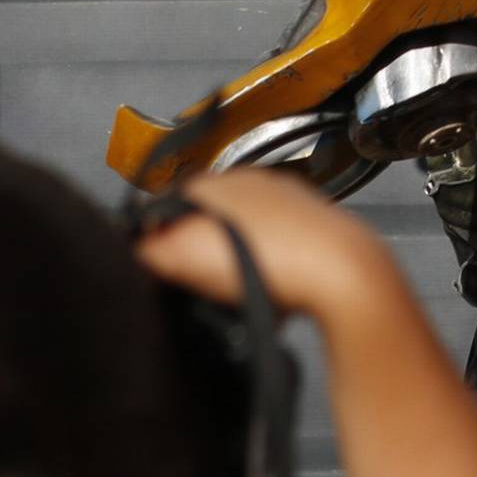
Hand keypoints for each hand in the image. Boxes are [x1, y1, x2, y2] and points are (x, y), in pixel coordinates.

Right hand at [135, 167, 398, 326]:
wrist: (339, 272)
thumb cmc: (266, 257)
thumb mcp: (183, 252)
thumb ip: (148, 247)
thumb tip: (137, 251)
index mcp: (216, 181)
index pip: (167, 206)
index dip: (158, 242)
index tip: (159, 275)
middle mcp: (253, 184)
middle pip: (206, 220)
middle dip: (197, 254)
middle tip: (196, 289)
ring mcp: (287, 205)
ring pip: (242, 237)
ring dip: (233, 265)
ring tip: (233, 295)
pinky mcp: (314, 231)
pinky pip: (276, 253)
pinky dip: (267, 272)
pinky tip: (269, 294)